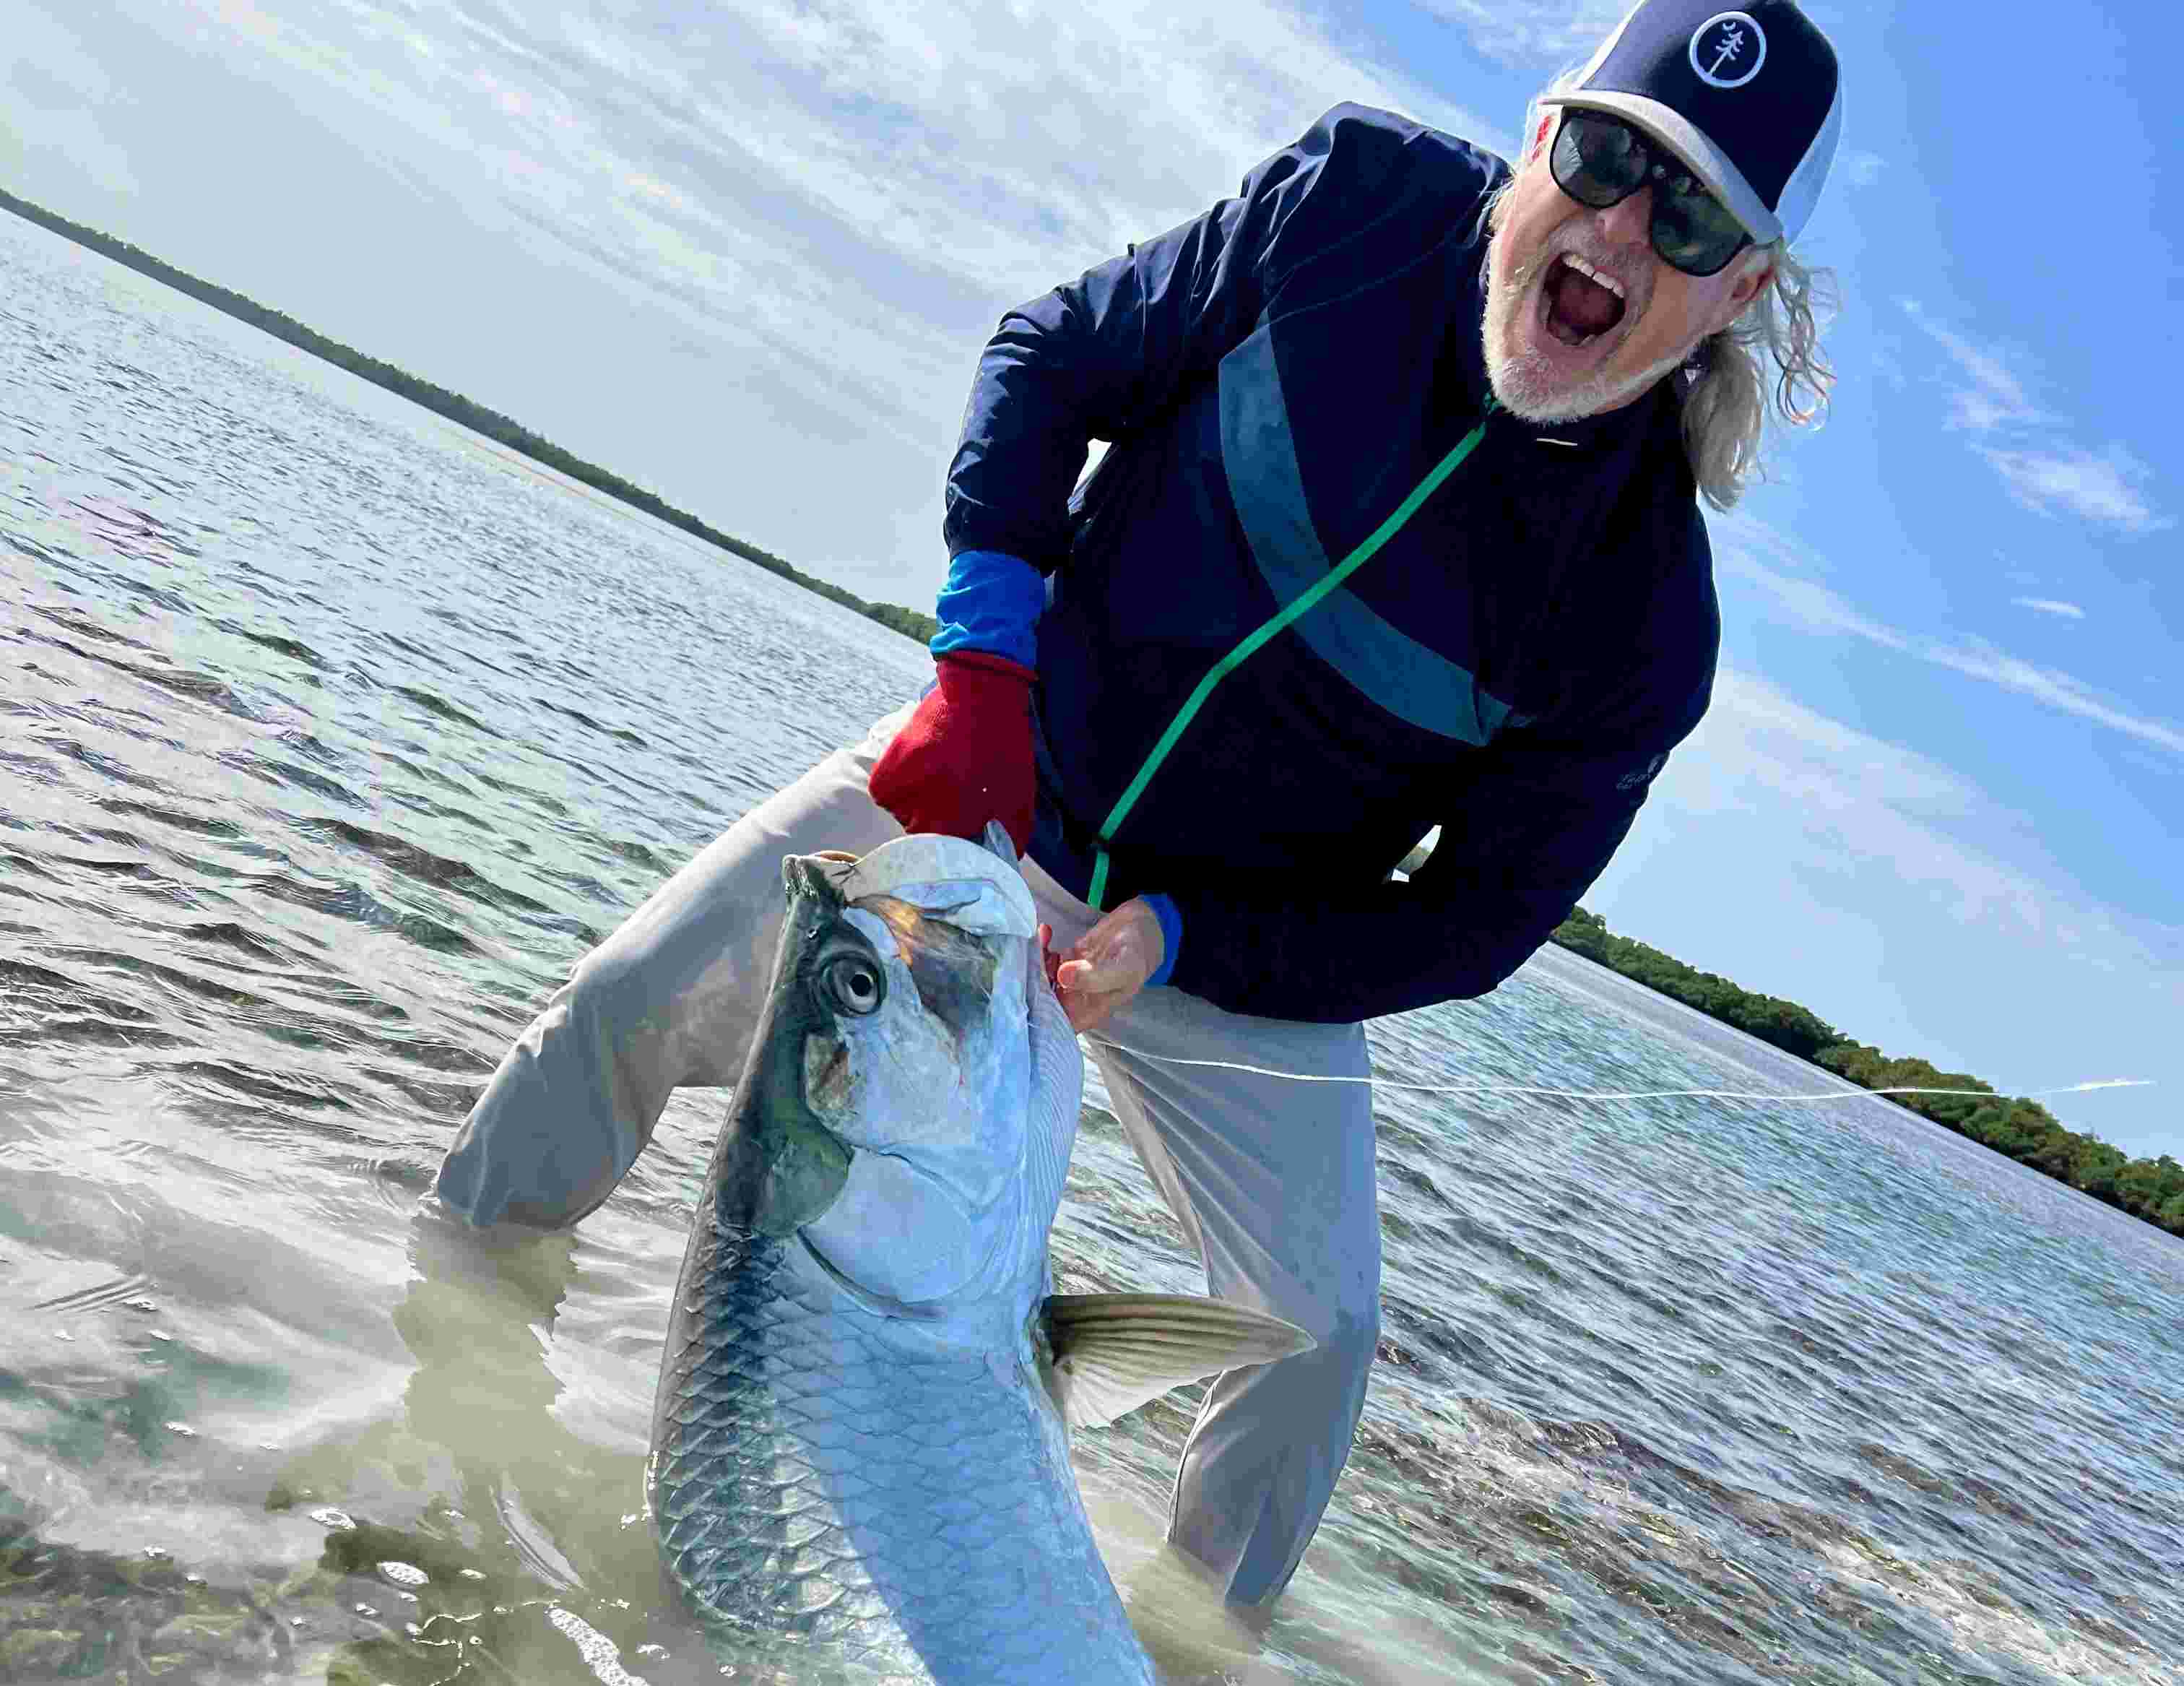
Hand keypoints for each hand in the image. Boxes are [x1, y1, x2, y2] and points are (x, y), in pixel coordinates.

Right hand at [868, 651, 1037, 851]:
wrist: (977, 696)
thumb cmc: (1002, 752)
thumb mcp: (1018, 803)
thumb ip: (1008, 844)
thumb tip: (996, 869)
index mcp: (952, 824)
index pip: (947, 861)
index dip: (959, 848)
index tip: (969, 829)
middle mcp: (917, 814)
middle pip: (925, 841)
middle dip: (940, 826)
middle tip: (958, 797)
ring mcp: (897, 795)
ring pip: (906, 820)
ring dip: (920, 806)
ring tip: (943, 776)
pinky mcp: (883, 777)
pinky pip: (890, 799)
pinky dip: (903, 788)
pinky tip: (924, 767)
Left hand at [1041, 899, 1163, 1032]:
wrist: (1145, 926)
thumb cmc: (1140, 954)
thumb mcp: (1124, 968)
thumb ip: (1095, 977)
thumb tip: (1063, 976)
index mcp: (1089, 1011)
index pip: (1056, 1025)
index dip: (1038, 1014)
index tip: (1027, 991)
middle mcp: (1075, 1000)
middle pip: (1041, 1000)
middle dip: (1029, 982)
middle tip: (1029, 958)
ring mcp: (1068, 979)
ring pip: (1039, 979)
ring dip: (1032, 961)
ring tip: (1038, 941)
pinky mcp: (1065, 959)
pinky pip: (1044, 958)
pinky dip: (1040, 946)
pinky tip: (1046, 931)